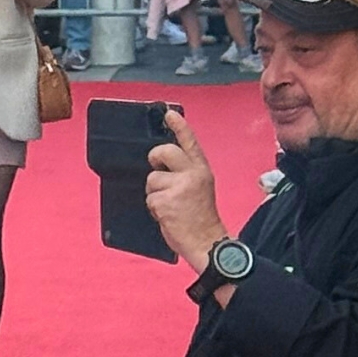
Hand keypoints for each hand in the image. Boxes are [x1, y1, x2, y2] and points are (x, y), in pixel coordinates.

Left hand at [144, 111, 226, 269]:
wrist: (208, 242)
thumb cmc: (201, 218)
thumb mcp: (200, 188)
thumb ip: (186, 174)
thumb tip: (164, 165)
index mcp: (201, 171)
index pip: (190, 143)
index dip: (179, 126)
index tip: (169, 114)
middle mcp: (191, 175)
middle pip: (164, 151)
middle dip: (155, 157)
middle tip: (157, 165)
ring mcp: (178, 188)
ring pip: (152, 179)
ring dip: (156, 193)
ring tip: (171, 206)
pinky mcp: (164, 201)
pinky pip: (150, 199)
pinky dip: (154, 208)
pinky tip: (168, 216)